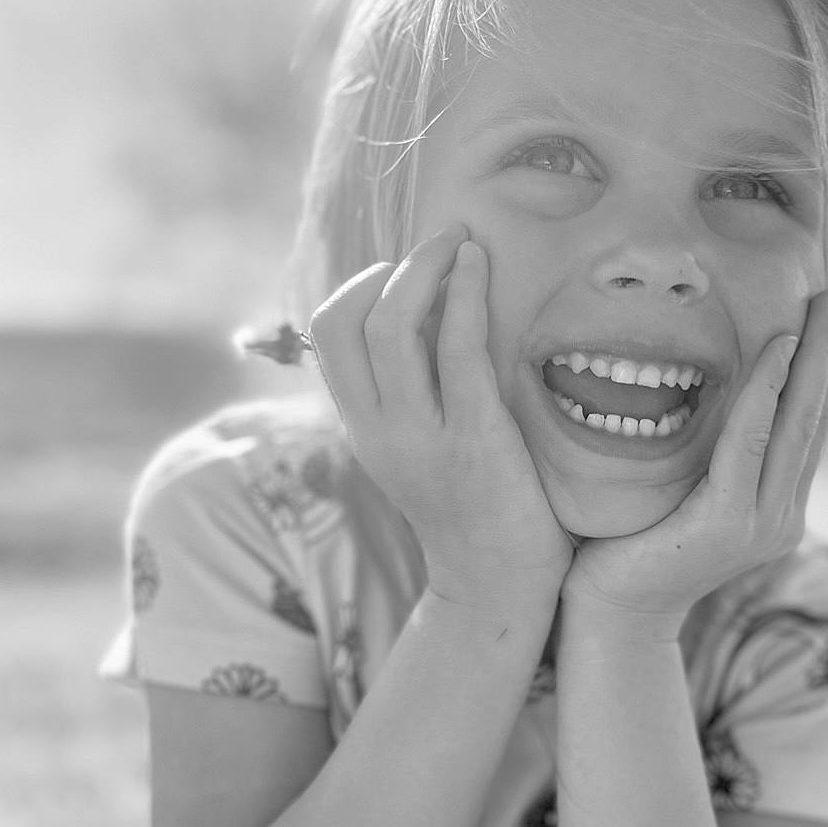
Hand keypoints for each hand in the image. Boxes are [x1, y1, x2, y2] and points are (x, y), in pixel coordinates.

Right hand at [308, 224, 573, 616]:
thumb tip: (427, 313)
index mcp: (362, 428)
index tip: (408, 269)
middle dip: (394, 265)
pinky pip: (458, 350)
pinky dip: (466, 295)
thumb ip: (410, 393)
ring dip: (426, 269)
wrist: (499, 585)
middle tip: (441, 240)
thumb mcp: (419, 447)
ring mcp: (422, 438)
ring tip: (462, 245)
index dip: (362, 283)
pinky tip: (481, 269)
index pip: (329, 333)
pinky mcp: (474, 442)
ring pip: (392, 328)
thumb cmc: (473, 507)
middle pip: (347, 320)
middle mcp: (379, 431)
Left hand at [562, 290, 827, 630]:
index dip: (820, 373)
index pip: (807, 429)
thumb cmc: (631, 545)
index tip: (825, 320)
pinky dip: (765, 393)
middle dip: (826, 355)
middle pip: (814, 420)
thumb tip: (708, 392)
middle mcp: (781, 517)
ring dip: (808, 360)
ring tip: (816, 311)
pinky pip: (750, 443)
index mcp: (775, 508)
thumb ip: (711, 455)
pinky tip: (776, 351)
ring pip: (794, 425)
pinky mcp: (728, 524)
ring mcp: (761, 524)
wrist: (609, 613)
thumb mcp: (684, 491)